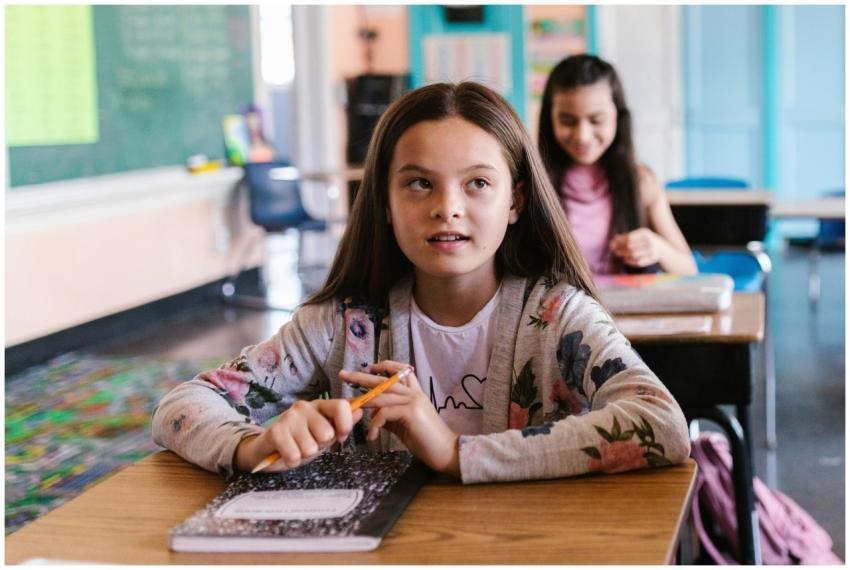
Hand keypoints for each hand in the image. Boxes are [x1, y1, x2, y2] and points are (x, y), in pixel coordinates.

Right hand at [235, 399, 362, 471]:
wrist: (267, 450)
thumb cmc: (300, 441)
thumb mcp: (325, 435)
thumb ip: (342, 424)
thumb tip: (361, 411)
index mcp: (320, 405)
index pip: (342, 406)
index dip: (345, 425)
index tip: (340, 437)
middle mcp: (304, 407)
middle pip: (327, 433)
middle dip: (320, 446)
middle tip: (309, 444)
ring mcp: (289, 417)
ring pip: (311, 447)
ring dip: (304, 455)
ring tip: (296, 448)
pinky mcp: (275, 431)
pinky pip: (294, 455)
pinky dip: (292, 461)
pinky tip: (286, 454)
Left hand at [339, 361, 459, 476]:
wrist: (446, 452)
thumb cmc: (426, 440)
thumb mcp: (404, 425)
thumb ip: (390, 416)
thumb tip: (373, 414)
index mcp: (415, 394)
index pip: (401, 370)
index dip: (385, 366)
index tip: (369, 367)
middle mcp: (414, 394)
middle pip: (384, 380)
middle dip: (361, 377)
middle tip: (343, 374)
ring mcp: (413, 401)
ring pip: (381, 396)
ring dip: (363, 403)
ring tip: (349, 412)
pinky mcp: (411, 412)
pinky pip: (384, 413)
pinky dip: (374, 424)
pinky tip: (371, 436)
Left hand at [610, 228, 663, 267]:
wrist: (661, 247)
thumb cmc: (645, 240)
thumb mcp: (638, 235)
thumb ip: (626, 236)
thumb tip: (613, 239)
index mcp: (645, 233)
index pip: (629, 238)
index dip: (619, 241)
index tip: (612, 244)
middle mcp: (649, 241)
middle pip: (631, 247)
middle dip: (621, 249)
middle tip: (615, 251)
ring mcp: (652, 250)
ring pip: (634, 255)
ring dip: (624, 255)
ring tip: (618, 254)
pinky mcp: (652, 259)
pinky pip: (638, 262)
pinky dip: (630, 261)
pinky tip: (624, 260)